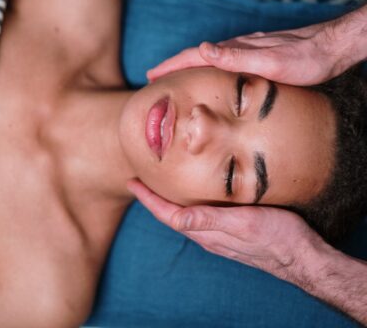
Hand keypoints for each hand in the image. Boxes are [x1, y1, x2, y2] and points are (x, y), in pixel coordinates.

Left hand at [127, 179, 327, 284]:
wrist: (303, 256)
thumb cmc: (277, 237)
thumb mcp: (244, 224)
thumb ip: (211, 220)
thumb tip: (177, 218)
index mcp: (207, 232)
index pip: (167, 214)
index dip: (148, 199)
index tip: (132, 182)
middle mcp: (208, 235)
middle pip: (171, 215)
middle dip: (153, 199)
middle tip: (140, 180)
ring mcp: (219, 235)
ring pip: (184, 216)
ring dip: (167, 201)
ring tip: (158, 185)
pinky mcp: (231, 231)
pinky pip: (199, 217)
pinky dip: (186, 203)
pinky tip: (192, 195)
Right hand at [147, 22, 349, 85]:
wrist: (329, 49)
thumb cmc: (303, 59)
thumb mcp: (270, 62)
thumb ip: (237, 56)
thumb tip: (203, 49)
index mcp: (234, 51)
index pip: (193, 56)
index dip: (170, 66)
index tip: (151, 75)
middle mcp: (236, 49)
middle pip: (196, 56)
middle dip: (172, 67)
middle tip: (153, 78)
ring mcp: (244, 52)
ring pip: (207, 60)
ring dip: (187, 68)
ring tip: (173, 79)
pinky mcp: (253, 58)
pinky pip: (220, 64)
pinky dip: (205, 70)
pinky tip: (207, 77)